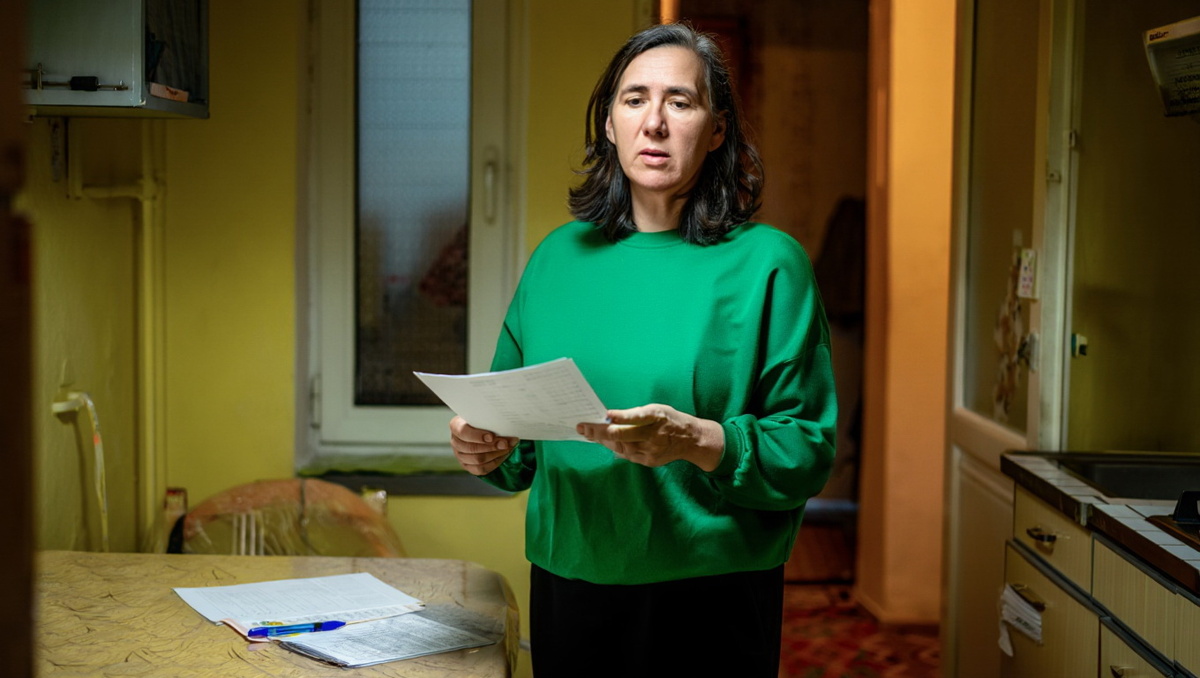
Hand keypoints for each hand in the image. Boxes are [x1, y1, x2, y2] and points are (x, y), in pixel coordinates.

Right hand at [449, 416, 519, 475]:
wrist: (481, 428)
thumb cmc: (482, 420)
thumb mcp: (483, 416)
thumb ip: (490, 420)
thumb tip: (506, 427)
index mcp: (456, 426)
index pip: (463, 432)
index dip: (477, 436)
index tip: (492, 436)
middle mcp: (456, 441)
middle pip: (472, 448)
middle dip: (491, 446)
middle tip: (505, 443)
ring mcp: (460, 455)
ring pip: (477, 460)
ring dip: (495, 454)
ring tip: (507, 448)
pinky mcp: (467, 466)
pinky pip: (481, 469)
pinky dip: (494, 463)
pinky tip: (503, 455)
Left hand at [576, 404, 723, 470]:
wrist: (691, 440)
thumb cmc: (669, 420)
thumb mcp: (656, 410)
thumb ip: (635, 415)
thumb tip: (610, 419)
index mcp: (657, 417)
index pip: (636, 417)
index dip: (621, 417)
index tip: (606, 415)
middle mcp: (653, 435)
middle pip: (622, 435)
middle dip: (599, 431)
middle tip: (583, 426)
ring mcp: (650, 450)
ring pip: (620, 446)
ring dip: (602, 439)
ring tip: (587, 432)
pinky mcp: (649, 460)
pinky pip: (627, 455)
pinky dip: (614, 447)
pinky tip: (603, 441)